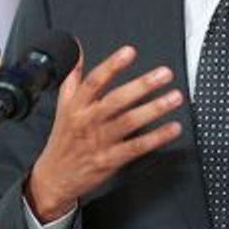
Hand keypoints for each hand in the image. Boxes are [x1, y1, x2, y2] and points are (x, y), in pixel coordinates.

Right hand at [26, 45, 183, 221]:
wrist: (54, 177)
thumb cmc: (63, 140)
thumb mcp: (63, 106)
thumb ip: (73, 77)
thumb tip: (78, 50)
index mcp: (77, 106)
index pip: (94, 81)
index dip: (112, 65)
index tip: (129, 52)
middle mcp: (89, 121)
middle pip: (117, 99)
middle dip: (143, 85)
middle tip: (164, 74)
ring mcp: (100, 141)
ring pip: (129, 122)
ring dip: (155, 108)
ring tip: (174, 97)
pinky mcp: (110, 160)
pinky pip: (137, 147)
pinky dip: (156, 138)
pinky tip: (172, 128)